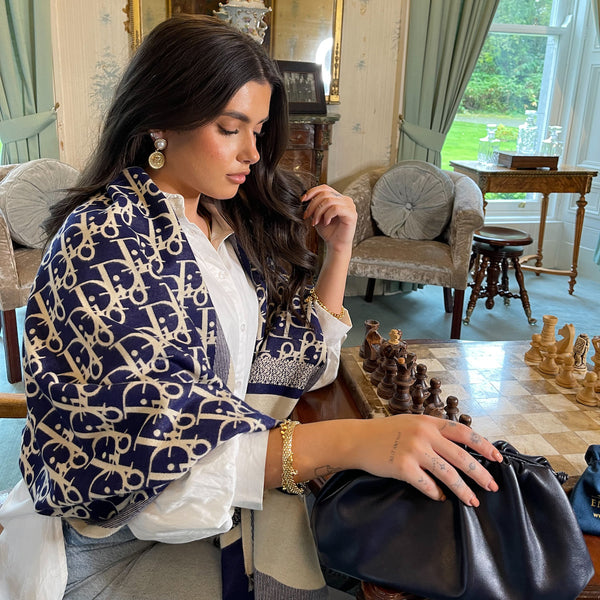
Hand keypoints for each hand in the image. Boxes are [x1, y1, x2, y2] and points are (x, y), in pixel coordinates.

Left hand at [302, 185, 356, 253]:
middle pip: (325, 194)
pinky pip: (336, 208)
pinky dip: (327, 215)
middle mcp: (345, 199)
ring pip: (329, 201)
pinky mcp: (352, 214)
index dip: (312, 192)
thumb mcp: (317, 215)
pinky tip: (325, 223)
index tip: (302, 200)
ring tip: (316, 222)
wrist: (335, 245)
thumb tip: (304, 198)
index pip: (324, 188)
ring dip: (318, 212)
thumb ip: (314, 205)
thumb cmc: (328, 231)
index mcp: (338, 198)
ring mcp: (350, 206)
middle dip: (313, 205)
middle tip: (307, 216)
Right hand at [350, 415, 501, 505]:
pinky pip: (427, 485)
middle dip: (480, 473)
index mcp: (429, 421)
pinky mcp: (403, 467)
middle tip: (492, 486)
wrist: (358, 439)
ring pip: (448, 474)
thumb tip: (459, 448)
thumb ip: (433, 431)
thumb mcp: (411, 423)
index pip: (464, 432)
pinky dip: (437, 493)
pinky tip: (441, 498)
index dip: (483, 445)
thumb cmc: (385, 433)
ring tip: (473, 501)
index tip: (497, 458)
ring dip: (463, 490)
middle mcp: (424, 434)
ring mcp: (414, 450)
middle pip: (461, 456)